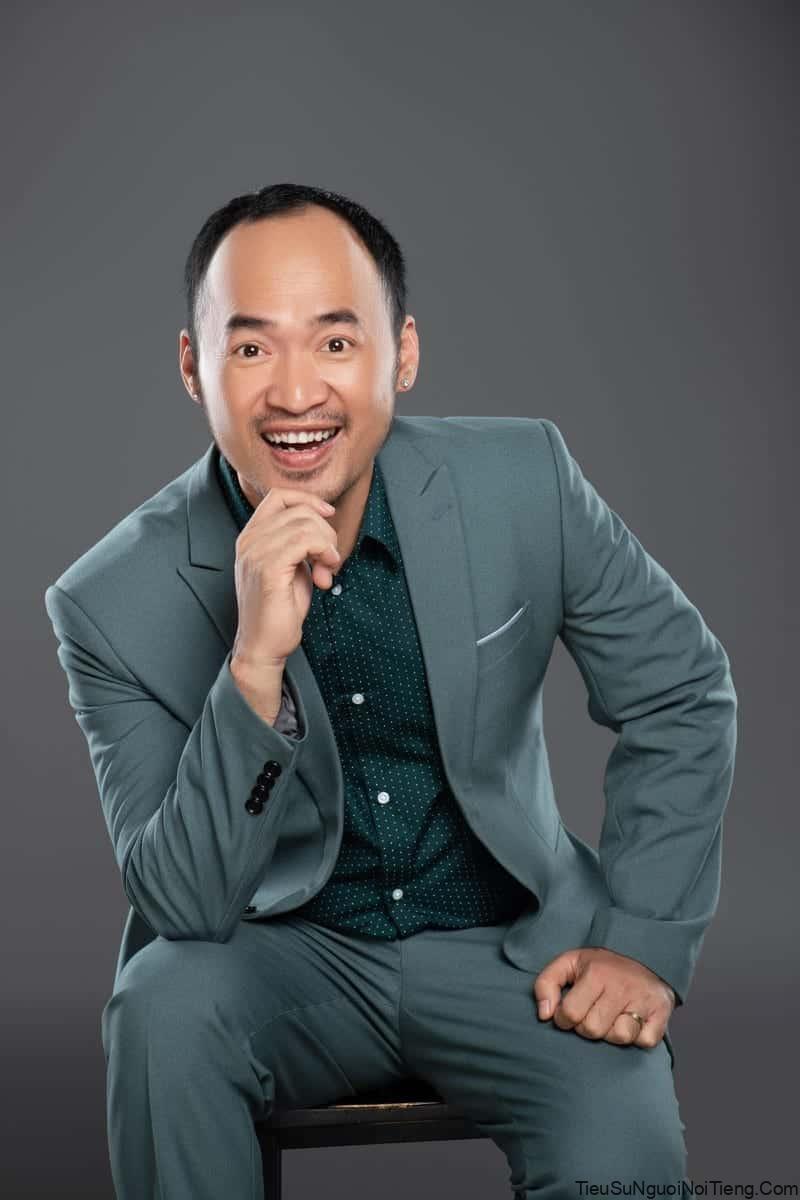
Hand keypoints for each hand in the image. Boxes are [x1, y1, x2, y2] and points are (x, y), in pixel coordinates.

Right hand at [231, 486, 340, 667]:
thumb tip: (324, 523)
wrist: (263, 645)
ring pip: (305, 523)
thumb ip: (300, 543)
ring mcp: (255, 552)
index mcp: (251, 536)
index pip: (279, 496)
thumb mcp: (292, 566)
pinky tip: (324, 573)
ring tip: (327, 570)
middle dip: (326, 532)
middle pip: (299, 510)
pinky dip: (323, 552)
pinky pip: (304, 540)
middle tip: (330, 561)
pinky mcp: (267, 567)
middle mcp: (249, 540)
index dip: (309, 500)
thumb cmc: (279, 609)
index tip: (329, 516)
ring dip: (327, 545)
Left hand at [532, 947, 675, 1047]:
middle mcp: (621, 987)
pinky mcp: (662, 1013)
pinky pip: (644, 1041)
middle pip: (593, 1030)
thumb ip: (546, 984)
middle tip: (591, 1012)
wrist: (643, 953)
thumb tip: (544, 1015)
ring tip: (611, 1017)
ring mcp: (644, 1000)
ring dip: (611, 1033)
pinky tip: (631, 1021)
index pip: (570, 1014)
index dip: (564, 1018)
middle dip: (586, 1026)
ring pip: (619, 1038)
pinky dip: (637, 1037)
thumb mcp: (569, 963)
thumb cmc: (601, 965)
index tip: (570, 1010)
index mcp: (596, 974)